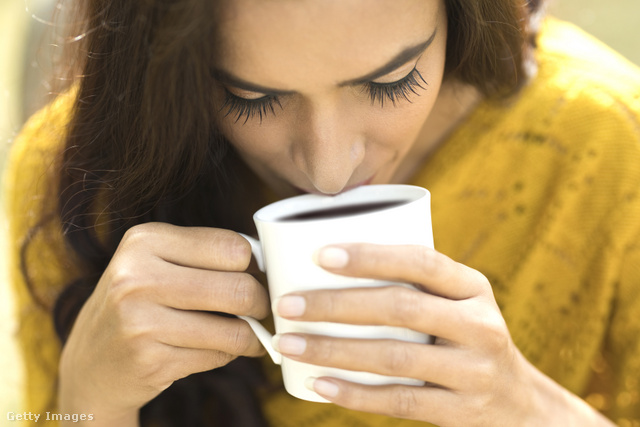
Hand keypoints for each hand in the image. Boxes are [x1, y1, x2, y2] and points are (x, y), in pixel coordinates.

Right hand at [58, 223, 269, 424]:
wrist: (92, 360)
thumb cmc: (140, 302)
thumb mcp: (156, 261)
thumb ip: (205, 253)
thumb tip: (267, 259)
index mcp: (145, 241)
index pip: (232, 247)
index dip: (254, 264)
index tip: (257, 275)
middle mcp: (137, 277)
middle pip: (239, 288)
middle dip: (260, 302)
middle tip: (259, 308)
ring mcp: (140, 322)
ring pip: (234, 329)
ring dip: (252, 335)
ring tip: (250, 334)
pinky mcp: (150, 360)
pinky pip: (217, 356)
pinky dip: (229, 354)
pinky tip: (220, 349)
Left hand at [272, 244, 614, 426]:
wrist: (519, 404)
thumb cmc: (465, 338)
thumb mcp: (458, 303)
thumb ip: (414, 284)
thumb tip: (327, 265)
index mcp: (473, 288)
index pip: (421, 262)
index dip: (371, 257)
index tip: (320, 255)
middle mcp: (479, 325)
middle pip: (401, 309)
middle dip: (337, 305)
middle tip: (289, 304)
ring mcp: (473, 372)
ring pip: (394, 358)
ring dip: (334, 350)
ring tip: (290, 343)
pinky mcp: (460, 412)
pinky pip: (399, 402)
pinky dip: (355, 394)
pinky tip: (317, 385)